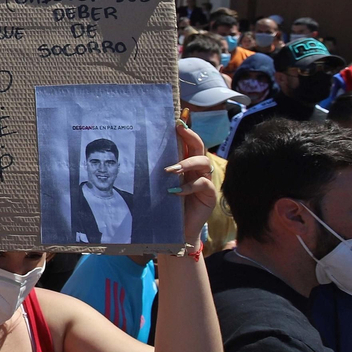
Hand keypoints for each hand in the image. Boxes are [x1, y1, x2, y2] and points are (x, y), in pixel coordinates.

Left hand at [168, 121, 216, 244]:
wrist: (179, 230)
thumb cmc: (168, 207)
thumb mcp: (162, 186)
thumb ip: (160, 172)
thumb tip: (142, 154)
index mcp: (187, 165)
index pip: (188, 144)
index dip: (185, 132)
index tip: (177, 121)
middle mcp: (198, 170)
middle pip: (199, 147)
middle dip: (191, 136)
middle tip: (180, 129)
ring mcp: (205, 181)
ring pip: (203, 162)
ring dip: (187, 162)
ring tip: (171, 170)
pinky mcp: (209, 195)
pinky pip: (203, 184)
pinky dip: (188, 186)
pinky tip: (174, 192)